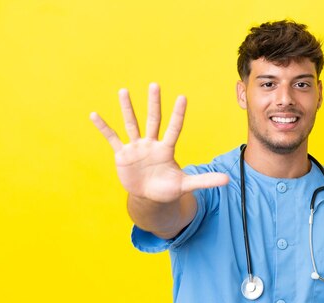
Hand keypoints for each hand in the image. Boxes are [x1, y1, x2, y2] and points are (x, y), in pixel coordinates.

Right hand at [90, 83, 228, 202]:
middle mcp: (151, 144)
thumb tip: (229, 181)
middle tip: (155, 85)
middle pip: (153, 120)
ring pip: (132, 124)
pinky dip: (104, 128)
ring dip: (127, 109)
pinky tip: (94, 115)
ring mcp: (136, 147)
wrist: (149, 196)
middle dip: (154, 103)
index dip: (178, 114)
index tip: (182, 97)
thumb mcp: (186, 185)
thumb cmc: (167, 188)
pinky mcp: (122, 154)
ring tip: (123, 91)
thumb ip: (205, 180)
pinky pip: (112, 138)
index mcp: (167, 149)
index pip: (174, 128)